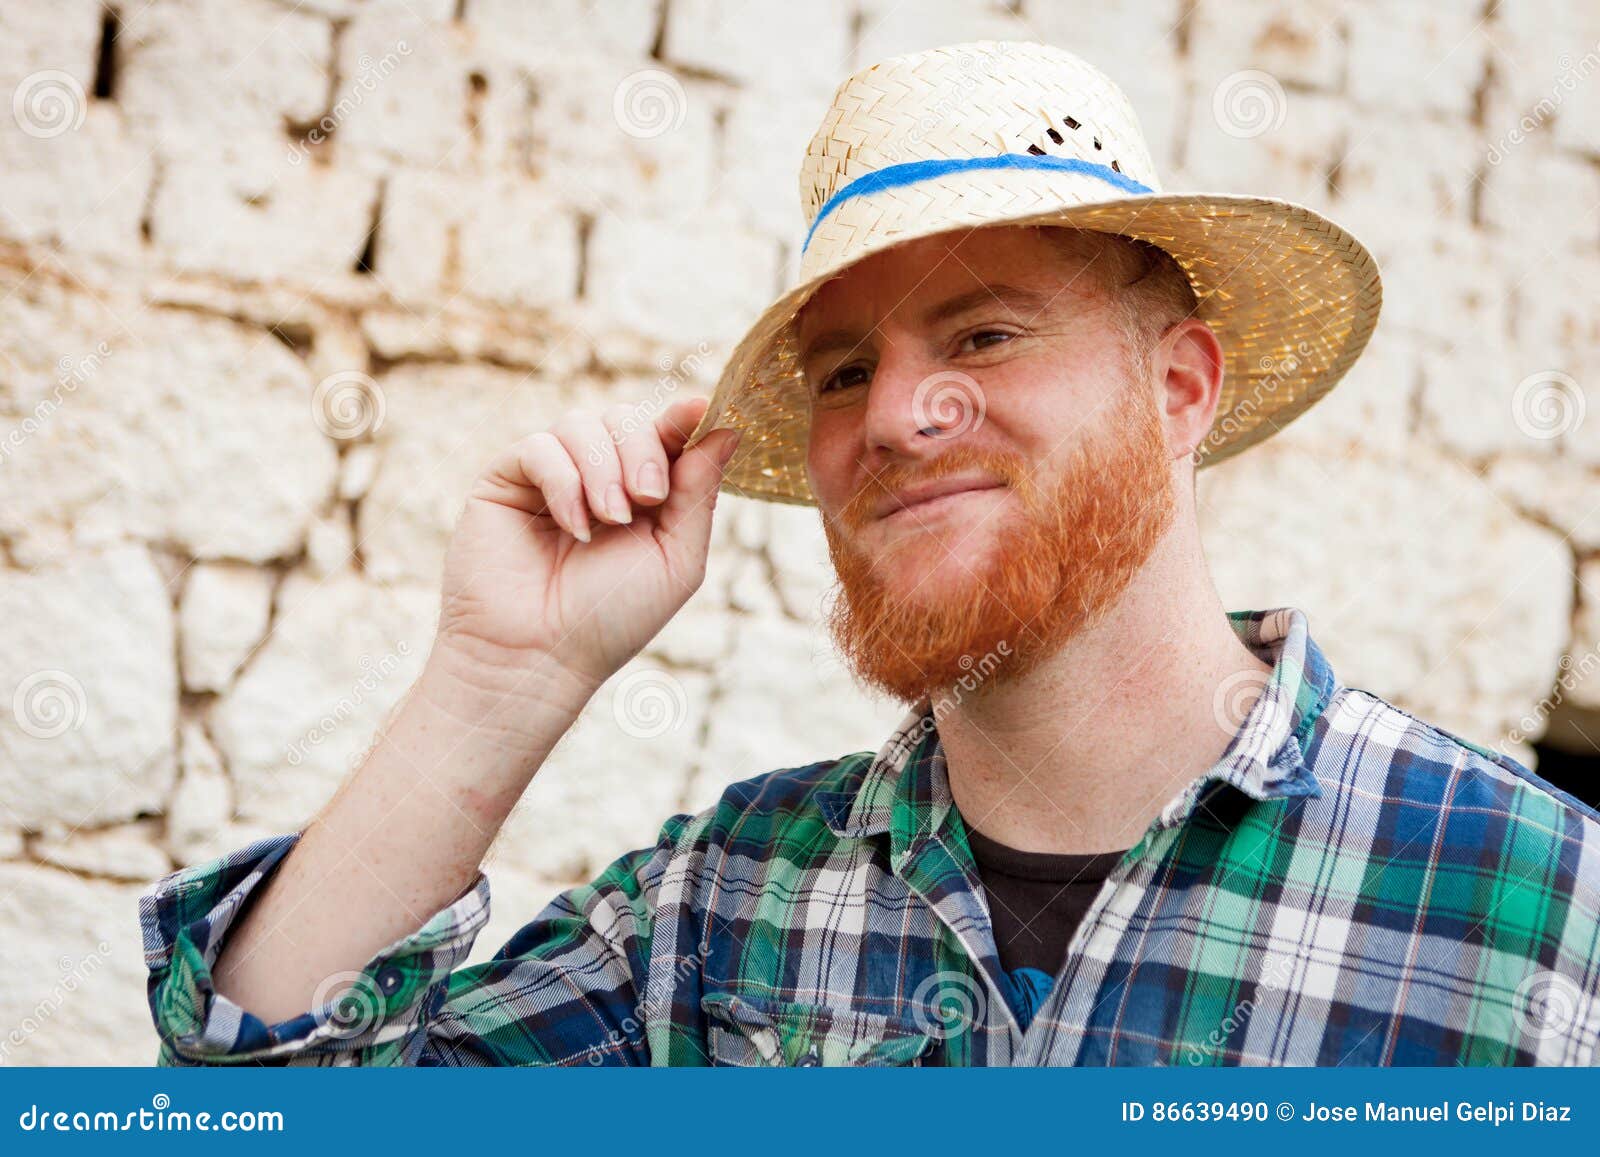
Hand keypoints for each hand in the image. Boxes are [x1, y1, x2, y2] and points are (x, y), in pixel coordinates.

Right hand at [432, 395, 738, 689]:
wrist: (539, 657)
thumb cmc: (611, 619)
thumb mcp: (676, 559)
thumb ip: (698, 493)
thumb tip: (727, 428)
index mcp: (644, 492)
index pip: (665, 433)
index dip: (683, 417)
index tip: (700, 409)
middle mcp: (598, 476)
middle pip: (626, 417)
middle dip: (643, 450)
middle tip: (646, 498)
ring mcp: (551, 475)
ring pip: (582, 423)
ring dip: (604, 469)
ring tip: (609, 520)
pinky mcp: (506, 479)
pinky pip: (539, 446)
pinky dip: (563, 481)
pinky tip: (574, 527)